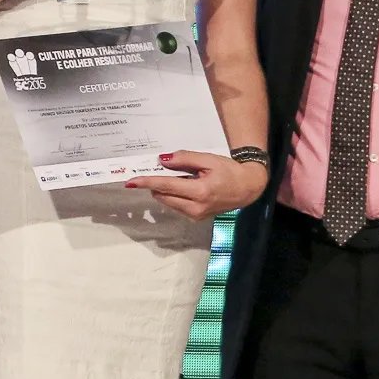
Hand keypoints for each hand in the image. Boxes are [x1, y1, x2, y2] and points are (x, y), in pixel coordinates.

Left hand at [125, 150, 267, 220]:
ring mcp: (195, 216)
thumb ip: (185, 159)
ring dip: (165, 189)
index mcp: (199, 192)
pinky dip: (174, 195)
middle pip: (163, 195)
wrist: (247, 188)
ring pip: (167, 201)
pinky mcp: (196, 218)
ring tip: (181, 177)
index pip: (165, 186)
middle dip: (156, 183)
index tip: (130, 181)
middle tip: (160, 169)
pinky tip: (185, 186)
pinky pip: (176, 205)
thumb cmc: (229, 171)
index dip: (146, 182)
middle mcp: (195, 208)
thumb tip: (162, 160)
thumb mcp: (208, 160)